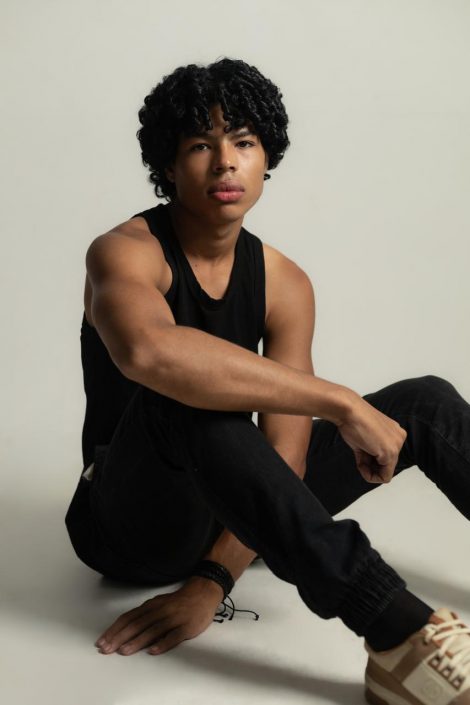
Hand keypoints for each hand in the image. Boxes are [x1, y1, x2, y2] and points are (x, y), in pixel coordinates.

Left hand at [95, 579, 222, 656]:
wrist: (204, 592)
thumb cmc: (178, 602)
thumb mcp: (159, 604)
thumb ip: (144, 616)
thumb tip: (126, 630)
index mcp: (151, 605)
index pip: (129, 618)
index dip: (115, 629)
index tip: (102, 641)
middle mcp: (160, 610)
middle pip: (137, 624)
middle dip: (120, 637)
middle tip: (106, 648)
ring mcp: (174, 618)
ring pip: (153, 630)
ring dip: (137, 641)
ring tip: (124, 651)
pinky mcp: (187, 626)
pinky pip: (173, 636)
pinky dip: (163, 643)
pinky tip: (153, 651)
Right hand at [337, 395, 406, 483]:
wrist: (348, 410)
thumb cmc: (352, 420)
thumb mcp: (365, 439)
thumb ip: (372, 453)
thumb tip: (370, 470)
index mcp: (395, 432)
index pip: (387, 457)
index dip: (371, 462)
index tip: (360, 455)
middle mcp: (400, 438)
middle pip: (387, 466)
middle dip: (371, 467)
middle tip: (359, 459)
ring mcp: (396, 446)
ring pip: (386, 473)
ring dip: (369, 471)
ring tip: (359, 459)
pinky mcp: (389, 453)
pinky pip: (383, 477)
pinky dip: (369, 475)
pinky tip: (360, 462)